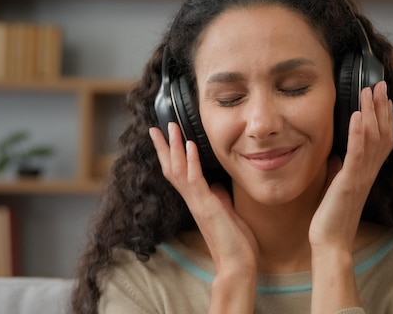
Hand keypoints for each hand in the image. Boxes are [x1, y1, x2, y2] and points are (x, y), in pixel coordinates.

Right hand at [149, 123, 258, 274]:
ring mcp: (198, 203)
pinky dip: (191, 162)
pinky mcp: (207, 207)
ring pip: (178, 171)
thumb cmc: (235, 243)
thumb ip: (219, 199)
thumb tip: (217, 186)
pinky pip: (195, 180)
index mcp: (197, 201)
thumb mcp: (227, 214)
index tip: (165, 137)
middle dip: (164, 147)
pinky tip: (189, 146)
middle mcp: (193, 201)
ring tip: (170, 127)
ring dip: (174, 148)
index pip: (178, 173)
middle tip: (155, 127)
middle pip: (171, 169)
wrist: (236, 265)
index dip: (170, 155)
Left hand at [309, 81, 392, 251]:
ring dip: (372, 112)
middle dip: (382, 107)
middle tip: (380, 84)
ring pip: (374, 138)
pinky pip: (357, 153)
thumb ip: (341, 169)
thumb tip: (336, 154)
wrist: (330, 241)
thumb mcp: (337, 186)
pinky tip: (357, 115)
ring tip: (369, 90)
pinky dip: (358, 132)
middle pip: (383, 133)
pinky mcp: (350, 182)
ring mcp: (362, 176)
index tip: (383, 96)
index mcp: (367, 172)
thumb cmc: (332, 216)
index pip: (382, 139)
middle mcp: (369, 172)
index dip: (385, 117)